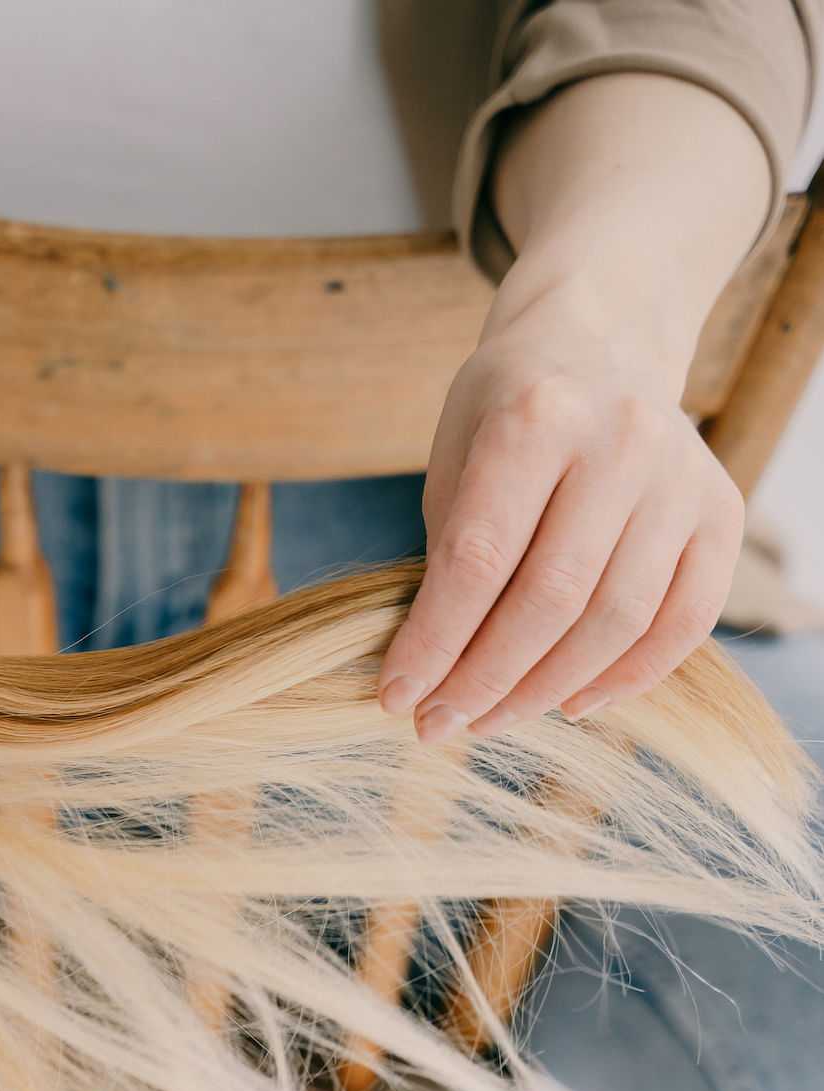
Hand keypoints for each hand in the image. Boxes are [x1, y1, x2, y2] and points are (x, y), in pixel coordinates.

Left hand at [377, 286, 744, 739]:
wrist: (605, 336)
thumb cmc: (510, 411)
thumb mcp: (457, 458)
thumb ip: (451, 555)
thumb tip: (432, 675)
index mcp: (536, 416)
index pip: (478, 559)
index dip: (434, 642)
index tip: (397, 697)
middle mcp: (620, 439)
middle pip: (551, 598)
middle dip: (486, 679)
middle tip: (440, 726)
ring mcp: (680, 475)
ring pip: (617, 620)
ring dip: (546, 689)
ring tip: (493, 719)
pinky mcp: (722, 510)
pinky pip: (685, 621)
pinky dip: (628, 677)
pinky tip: (572, 702)